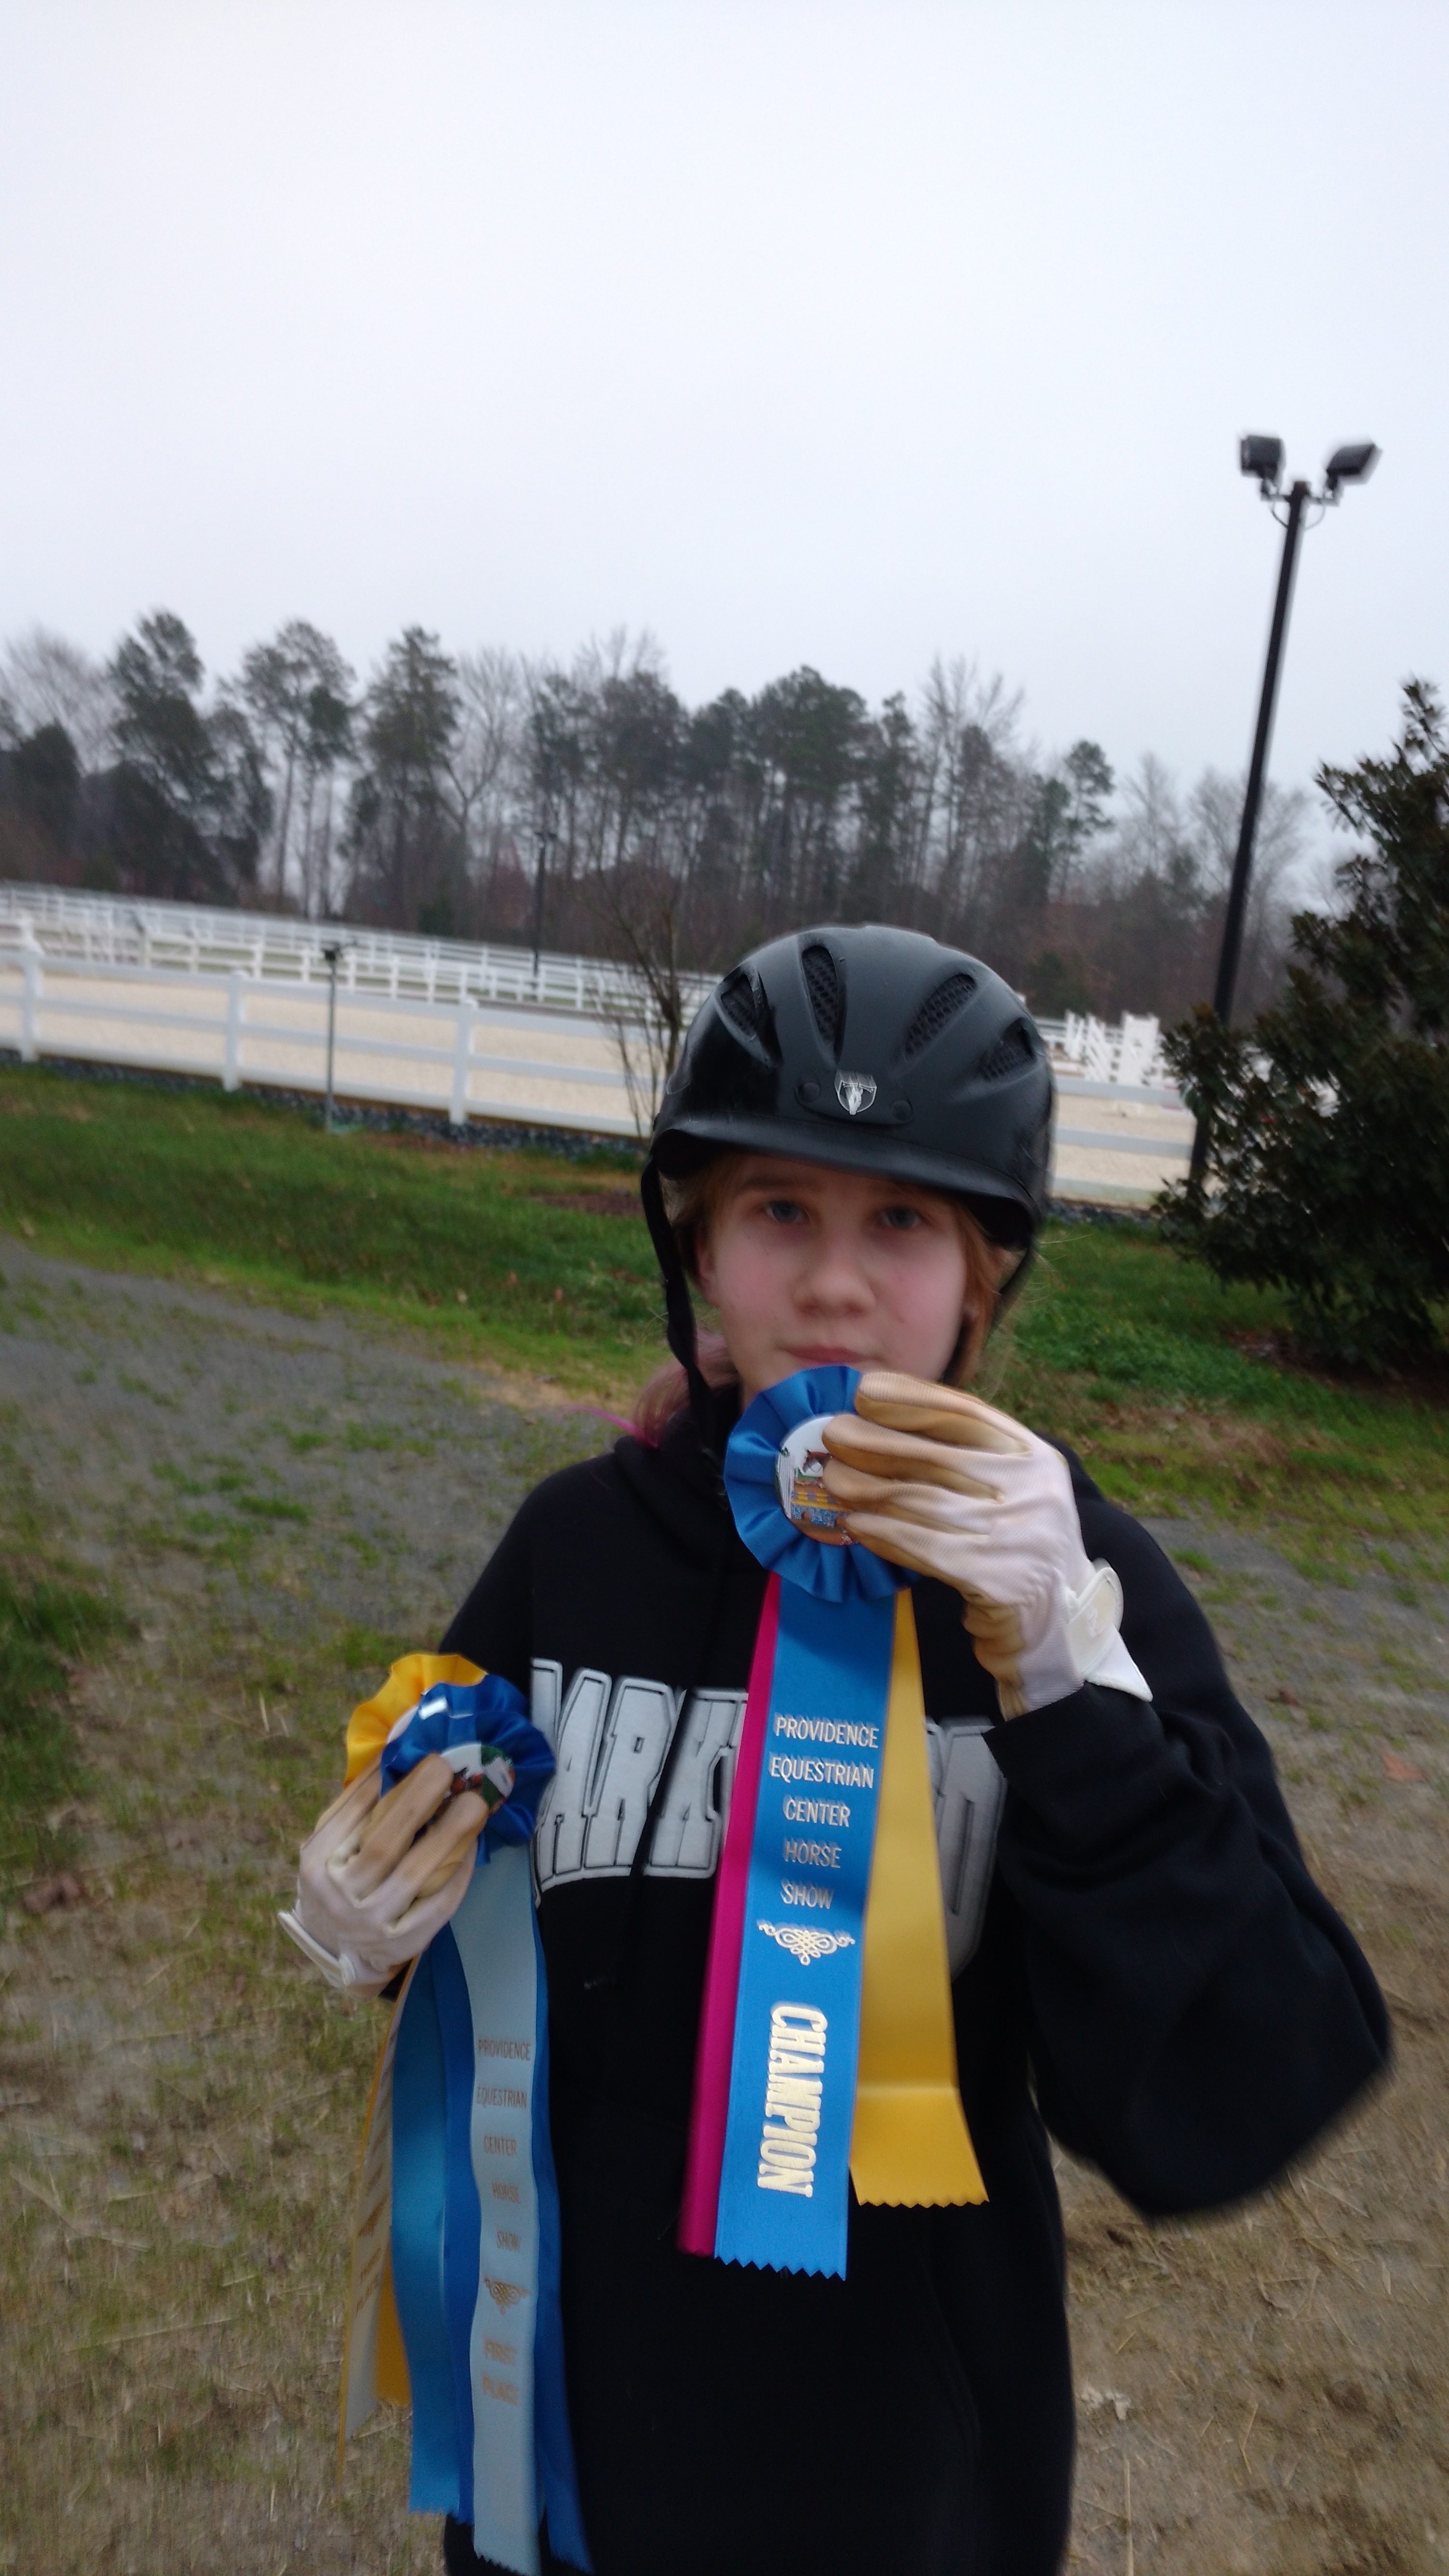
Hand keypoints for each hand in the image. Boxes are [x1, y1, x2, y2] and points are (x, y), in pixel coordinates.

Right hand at [278, 1754, 493, 1990]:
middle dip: (418, 1802)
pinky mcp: (401, 1944)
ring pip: (414, 1875)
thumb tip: (395, 1750)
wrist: (333, 1945)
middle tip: (447, 1768)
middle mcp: (339, 1895)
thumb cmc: (338, 1878)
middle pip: (383, 1845)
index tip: (418, 1754)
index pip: (353, 1815)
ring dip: (449, 1835)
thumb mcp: (331, 1843)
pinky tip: (471, 1846)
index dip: (386, 1782)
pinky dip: (457, 1874)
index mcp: (317, 1862)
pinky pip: (437, 1906)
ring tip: (473, 1802)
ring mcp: (370, 1924)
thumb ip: (357, 1804)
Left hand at [821, 1371, 1150, 1717]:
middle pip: (940, 1456)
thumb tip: (883, 1425)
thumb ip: (964, 1458)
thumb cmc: (1017, 1545)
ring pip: (926, 1502)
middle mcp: (1033, 1489)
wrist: (1059, 1622)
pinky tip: (856, 1526)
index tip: (865, 1392)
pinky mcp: (999, 1580)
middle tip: (832, 1434)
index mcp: (1035, 1456)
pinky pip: (926, 1549)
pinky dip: (885, 1534)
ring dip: (870, 1489)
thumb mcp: (1009, 1490)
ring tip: (833, 1479)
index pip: (968, 1414)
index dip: (913, 1399)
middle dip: (877, 1442)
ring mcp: (1019, 1536)